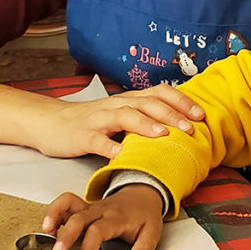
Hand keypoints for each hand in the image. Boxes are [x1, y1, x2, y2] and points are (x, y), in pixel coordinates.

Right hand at [30, 84, 203, 158]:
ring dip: (146, 125)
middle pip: (147, 103)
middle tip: (191, 128)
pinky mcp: (81, 136)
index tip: (201, 114)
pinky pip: (96, 140)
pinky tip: (121, 156)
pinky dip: (109, 147)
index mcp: (127, 100)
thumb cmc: (90, 121)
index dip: (181, 102)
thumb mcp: (119, 115)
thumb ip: (143, 118)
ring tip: (164, 135)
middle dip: (171, 115)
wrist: (49, 122)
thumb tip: (178, 128)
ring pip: (125, 116)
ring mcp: (98, 120)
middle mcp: (115, 105)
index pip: (159, 93)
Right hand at [42, 185, 163, 249]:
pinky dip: (53, 211)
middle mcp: (100, 210)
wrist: (142, 193)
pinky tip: (47, 227)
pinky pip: (65, 203)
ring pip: (68, 203)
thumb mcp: (153, 232)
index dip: (89, 248)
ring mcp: (90, 207)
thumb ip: (144, 249)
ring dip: (54, 215)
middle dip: (66, 235)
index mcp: (116, 218)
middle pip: (79, 218)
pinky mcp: (83, 207)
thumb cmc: (144, 215)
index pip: (98, 231)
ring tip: (45, 232)